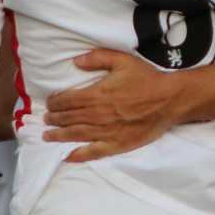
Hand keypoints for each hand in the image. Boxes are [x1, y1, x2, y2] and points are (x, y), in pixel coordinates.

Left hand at [42, 49, 185, 161]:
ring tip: (48, 136)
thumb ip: (97, 58)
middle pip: (68, 118)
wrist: (168, 99)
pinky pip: (92, 152)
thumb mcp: (121, 60)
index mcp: (96, 94)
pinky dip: (77, 155)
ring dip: (59, 136)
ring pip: (75, 135)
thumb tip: (76, 61)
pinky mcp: (116, 144)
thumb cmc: (146, 79)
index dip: (55, 103)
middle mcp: (97, 115)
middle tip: (46, 121)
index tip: (49, 105)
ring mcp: (106, 132)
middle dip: (54, 119)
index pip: (67, 100)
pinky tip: (66, 156)